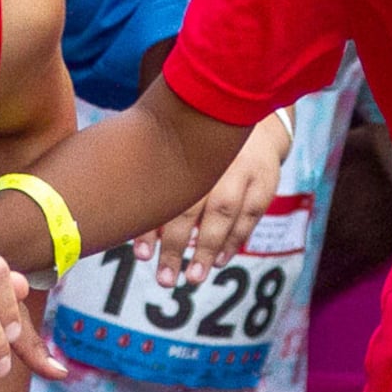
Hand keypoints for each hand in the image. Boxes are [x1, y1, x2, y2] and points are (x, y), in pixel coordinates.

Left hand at [140, 114, 292, 287]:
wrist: (250, 111)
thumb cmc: (197, 135)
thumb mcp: (174, 139)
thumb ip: (154, 172)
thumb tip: (127, 220)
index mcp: (181, 148)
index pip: (161, 193)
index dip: (151, 226)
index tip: (140, 256)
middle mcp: (211, 159)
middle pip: (191, 206)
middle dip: (176, 246)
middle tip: (165, 279)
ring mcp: (242, 169)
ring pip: (223, 213)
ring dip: (207, 249)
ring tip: (194, 278)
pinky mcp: (264, 181)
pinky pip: (250, 216)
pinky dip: (234, 240)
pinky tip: (218, 261)